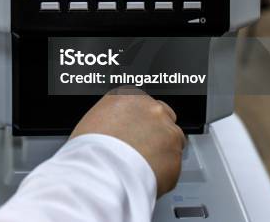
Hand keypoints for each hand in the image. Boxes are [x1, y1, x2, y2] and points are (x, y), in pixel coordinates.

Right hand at [70, 87, 185, 196]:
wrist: (103, 172)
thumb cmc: (91, 149)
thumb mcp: (92, 121)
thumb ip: (112, 119)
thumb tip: (115, 129)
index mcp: (128, 96)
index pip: (141, 103)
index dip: (137, 120)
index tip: (132, 131)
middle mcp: (151, 108)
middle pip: (162, 116)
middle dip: (154, 131)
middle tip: (139, 147)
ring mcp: (167, 130)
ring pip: (172, 139)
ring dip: (161, 149)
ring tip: (141, 164)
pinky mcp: (177, 154)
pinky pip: (174, 162)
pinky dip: (164, 169)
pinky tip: (146, 174)